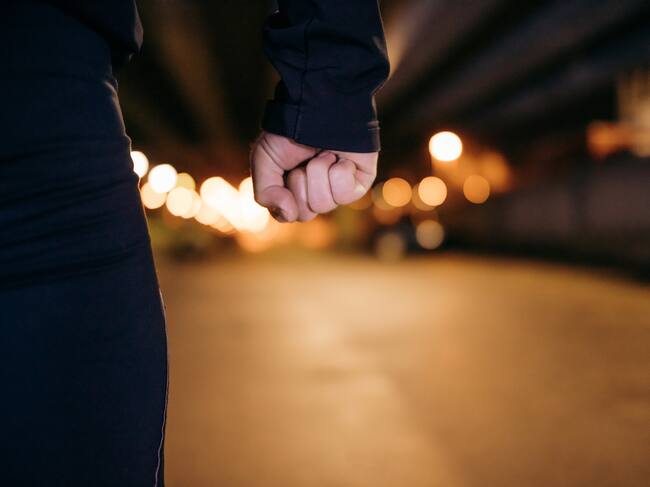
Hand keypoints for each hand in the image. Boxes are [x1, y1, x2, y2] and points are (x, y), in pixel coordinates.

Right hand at [250, 131, 376, 221]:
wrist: (320, 104)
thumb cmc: (291, 130)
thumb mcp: (264, 161)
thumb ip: (265, 194)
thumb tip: (288, 215)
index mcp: (295, 191)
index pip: (287, 215)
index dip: (282, 198)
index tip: (284, 172)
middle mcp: (317, 194)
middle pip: (304, 214)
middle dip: (299, 182)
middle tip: (304, 159)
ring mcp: (339, 190)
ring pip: (322, 204)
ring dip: (318, 172)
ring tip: (324, 153)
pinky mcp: (360, 184)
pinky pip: (344, 195)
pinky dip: (338, 172)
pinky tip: (341, 157)